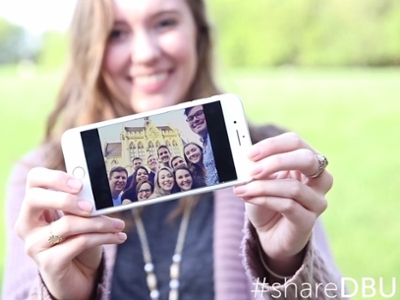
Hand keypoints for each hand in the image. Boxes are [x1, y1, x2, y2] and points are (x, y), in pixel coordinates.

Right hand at [15, 167, 126, 299]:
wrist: (79, 275)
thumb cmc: (78, 240)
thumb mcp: (80, 218)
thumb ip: (82, 202)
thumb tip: (98, 191)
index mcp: (35, 205)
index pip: (35, 179)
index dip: (55, 178)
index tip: (80, 184)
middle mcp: (27, 224)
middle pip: (35, 199)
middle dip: (66, 200)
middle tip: (92, 206)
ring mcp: (34, 245)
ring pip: (66, 224)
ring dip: (99, 223)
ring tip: (119, 225)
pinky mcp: (48, 263)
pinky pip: (80, 243)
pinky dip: (104, 237)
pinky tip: (118, 237)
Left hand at [234, 132, 332, 276]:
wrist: (269, 233)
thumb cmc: (267, 201)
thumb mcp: (259, 179)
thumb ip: (257, 167)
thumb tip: (247, 161)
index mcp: (306, 161)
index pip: (296, 142)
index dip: (273, 145)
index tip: (250, 154)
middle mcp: (319, 178)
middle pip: (307, 159)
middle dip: (276, 161)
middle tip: (251, 170)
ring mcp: (317, 200)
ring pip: (294, 187)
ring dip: (263, 187)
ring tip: (243, 188)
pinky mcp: (309, 221)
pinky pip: (288, 206)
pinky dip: (265, 200)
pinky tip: (250, 198)